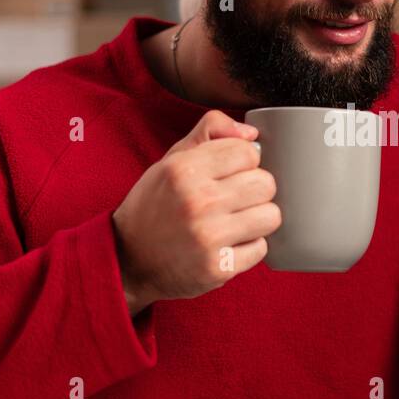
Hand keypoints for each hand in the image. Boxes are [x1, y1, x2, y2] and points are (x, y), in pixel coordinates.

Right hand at [112, 110, 280, 312]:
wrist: (128, 260)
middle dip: (254, 191)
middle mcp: (197, 201)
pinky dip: (248, 248)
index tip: (228, 175)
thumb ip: (210, 131)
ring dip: (256, 220)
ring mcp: (209, 237)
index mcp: (184, 169)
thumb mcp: (172, 160)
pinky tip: (226, 245)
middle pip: (266, 183)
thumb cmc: (156, 205)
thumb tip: (251, 134)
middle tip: (233, 201)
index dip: (243, 163)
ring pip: (271, 216)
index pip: (248, 152)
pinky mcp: (218, 267)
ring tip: (234, 222)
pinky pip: (261, 249)